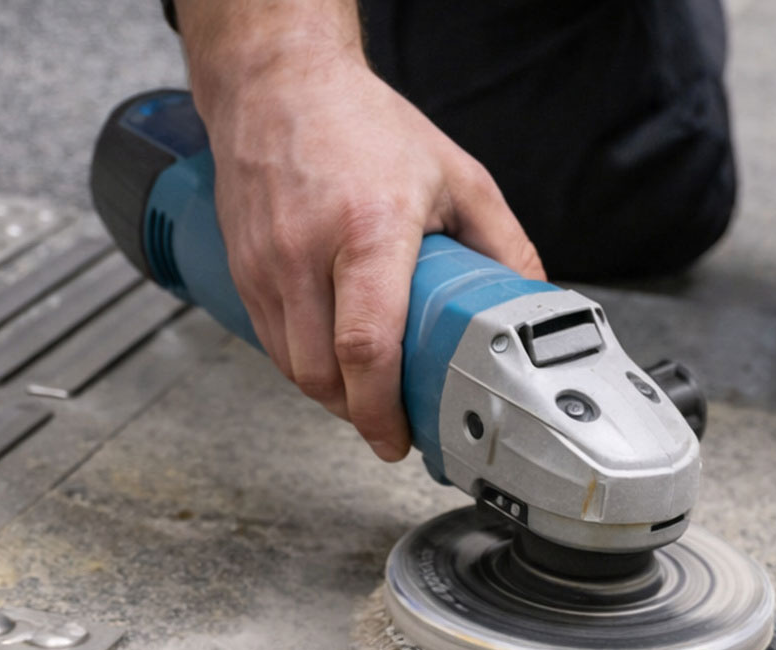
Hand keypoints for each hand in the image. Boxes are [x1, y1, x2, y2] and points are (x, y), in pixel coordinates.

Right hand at [177, 2, 543, 460]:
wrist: (278, 85)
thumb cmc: (361, 124)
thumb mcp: (455, 175)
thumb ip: (502, 244)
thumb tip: (533, 303)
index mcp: (368, 229)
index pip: (366, 345)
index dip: (382, 409)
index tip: (400, 439)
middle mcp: (305, 251)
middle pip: (322, 374)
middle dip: (359, 413)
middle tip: (394, 423)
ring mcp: (265, 264)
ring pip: (292, 368)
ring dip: (331, 396)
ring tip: (368, 394)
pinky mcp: (242, 271)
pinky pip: (272, 344)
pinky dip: (304, 366)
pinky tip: (334, 359)